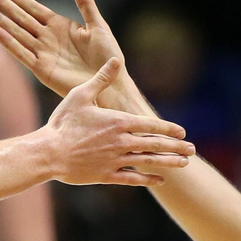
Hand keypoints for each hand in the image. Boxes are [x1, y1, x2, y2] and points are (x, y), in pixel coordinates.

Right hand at [0, 0, 122, 96]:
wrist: (111, 83)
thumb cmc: (108, 56)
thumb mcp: (98, 26)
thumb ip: (86, 4)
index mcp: (60, 26)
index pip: (33, 9)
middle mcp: (48, 38)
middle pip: (20, 18)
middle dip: (3, 6)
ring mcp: (44, 53)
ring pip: (17, 34)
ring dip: (0, 21)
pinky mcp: (43, 70)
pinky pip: (23, 54)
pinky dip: (10, 44)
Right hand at [37, 58, 193, 186]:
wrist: (48, 153)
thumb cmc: (62, 123)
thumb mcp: (81, 95)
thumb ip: (101, 79)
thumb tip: (116, 60)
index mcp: (117, 122)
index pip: (150, 125)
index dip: (168, 129)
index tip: (182, 132)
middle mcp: (121, 142)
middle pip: (154, 145)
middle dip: (176, 147)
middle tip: (192, 150)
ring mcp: (115, 160)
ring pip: (147, 162)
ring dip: (168, 163)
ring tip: (184, 164)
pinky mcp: (106, 175)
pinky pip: (132, 179)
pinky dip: (147, 180)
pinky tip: (160, 180)